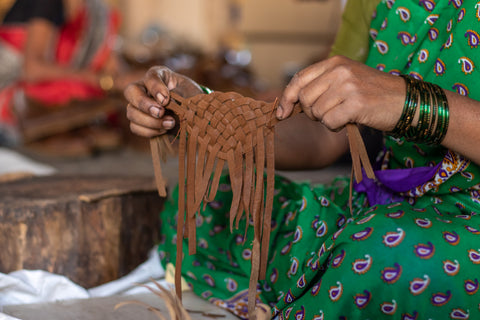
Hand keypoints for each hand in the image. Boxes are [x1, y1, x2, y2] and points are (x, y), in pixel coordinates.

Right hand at [124, 66, 202, 137]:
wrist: (193, 115)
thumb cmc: (192, 100)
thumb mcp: (191, 93)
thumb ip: (181, 95)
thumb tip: (167, 103)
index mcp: (158, 76)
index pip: (150, 77)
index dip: (155, 88)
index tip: (166, 100)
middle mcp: (143, 88)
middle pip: (131, 92)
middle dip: (145, 104)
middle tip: (161, 112)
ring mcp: (138, 105)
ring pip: (131, 112)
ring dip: (150, 121)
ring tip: (170, 123)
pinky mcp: (139, 121)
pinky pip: (135, 127)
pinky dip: (150, 131)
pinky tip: (164, 130)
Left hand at [276, 55, 405, 131]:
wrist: (404, 100)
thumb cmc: (371, 94)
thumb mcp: (345, 80)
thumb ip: (320, 86)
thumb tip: (289, 105)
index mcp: (334, 62)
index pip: (299, 79)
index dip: (287, 98)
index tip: (282, 113)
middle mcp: (339, 70)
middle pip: (304, 98)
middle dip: (311, 112)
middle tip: (328, 113)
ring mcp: (348, 86)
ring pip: (316, 112)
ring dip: (326, 120)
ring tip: (344, 114)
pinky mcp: (356, 103)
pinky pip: (329, 122)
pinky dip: (336, 126)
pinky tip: (348, 120)